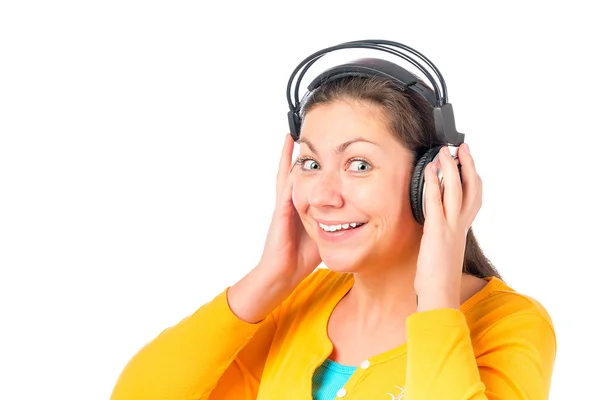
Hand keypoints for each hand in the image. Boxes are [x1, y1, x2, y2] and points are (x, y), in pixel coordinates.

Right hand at [258, 134, 321, 286]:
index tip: (323, 149)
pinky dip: (289, 176)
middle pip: (296, 172)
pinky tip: (294, 163)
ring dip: (290, 157)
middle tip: (304, 133)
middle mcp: (291, 203)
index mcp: (302, 207)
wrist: (283, 274)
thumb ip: (336, 222)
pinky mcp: (281, 214)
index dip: (316, 166)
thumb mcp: (325, 234)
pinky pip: (285, 191)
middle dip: (302, 154)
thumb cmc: (302, 257)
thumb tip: (358, 215)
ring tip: (292, 137)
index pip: (310, 181)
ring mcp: (284, 207)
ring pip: (288, 176)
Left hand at [414, 143, 481, 310]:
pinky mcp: (437, 232)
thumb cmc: (439, 276)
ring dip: (451, 168)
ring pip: (456, 191)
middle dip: (467, 165)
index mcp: (462, 229)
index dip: (473, 177)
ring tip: (445, 152)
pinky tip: (429, 171)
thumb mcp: (444, 249)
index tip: (468, 161)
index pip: (474, 197)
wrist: (440, 295)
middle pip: (471, 188)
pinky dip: (433, 184)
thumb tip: (437, 223)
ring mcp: (450, 227)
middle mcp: (461, 225)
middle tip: (461, 147)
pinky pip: (436, 202)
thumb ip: (444, 234)